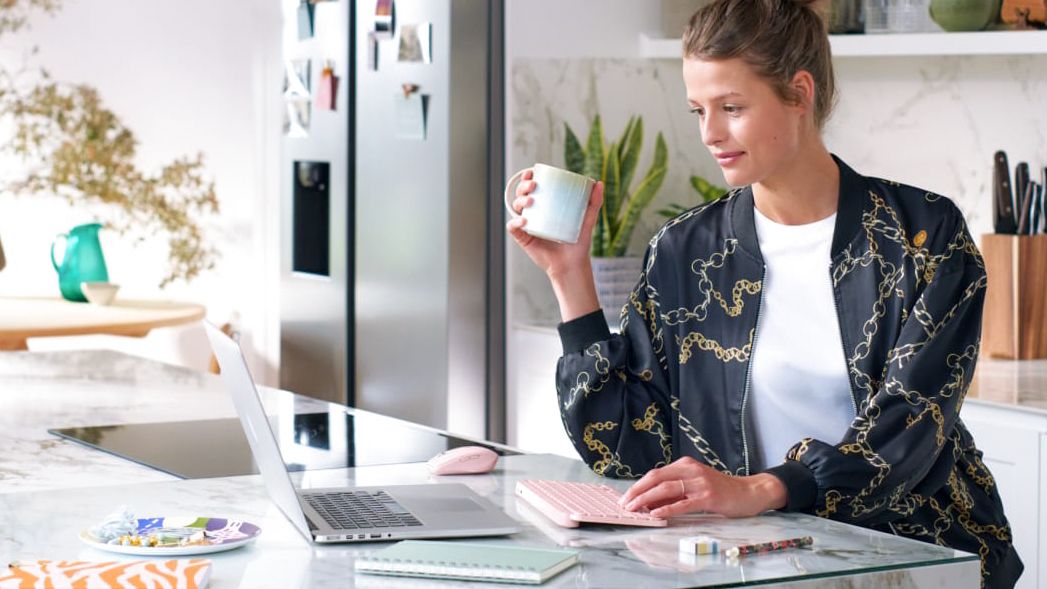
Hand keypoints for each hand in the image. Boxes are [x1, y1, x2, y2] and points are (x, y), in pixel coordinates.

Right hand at [506, 169, 602, 276]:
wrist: (572, 264)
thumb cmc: (578, 243)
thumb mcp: (588, 220)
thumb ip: (594, 202)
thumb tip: (599, 182)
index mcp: (545, 206)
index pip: (532, 188)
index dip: (528, 177)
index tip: (532, 172)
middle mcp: (534, 214)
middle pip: (521, 195)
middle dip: (523, 186)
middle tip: (534, 186)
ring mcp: (527, 226)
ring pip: (515, 208)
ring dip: (519, 201)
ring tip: (530, 202)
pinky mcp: (523, 238)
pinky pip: (513, 228)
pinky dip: (515, 222)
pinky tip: (524, 221)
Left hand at [617, 457, 786, 518]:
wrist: (750, 492)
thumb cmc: (720, 490)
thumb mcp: (695, 484)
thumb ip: (674, 490)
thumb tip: (649, 502)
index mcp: (685, 465)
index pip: (655, 474)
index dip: (638, 486)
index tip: (625, 497)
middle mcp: (691, 470)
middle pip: (656, 478)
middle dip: (637, 491)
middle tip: (624, 504)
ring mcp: (700, 483)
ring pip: (666, 489)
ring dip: (646, 499)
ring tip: (634, 509)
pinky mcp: (709, 497)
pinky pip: (683, 503)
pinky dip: (667, 508)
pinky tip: (656, 514)